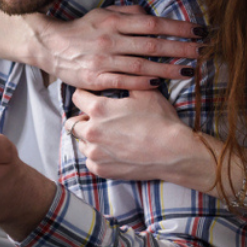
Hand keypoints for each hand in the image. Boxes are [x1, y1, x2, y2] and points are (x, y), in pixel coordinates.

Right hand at [25, 5, 202, 90]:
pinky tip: (158, 85)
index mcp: (113, 22)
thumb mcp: (102, 14)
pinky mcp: (95, 78)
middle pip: (151, 44)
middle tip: (203, 51)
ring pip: (141, 66)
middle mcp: (110, 40)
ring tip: (189, 71)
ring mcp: (102, 60)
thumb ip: (127, 13)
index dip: (177, 27)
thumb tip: (150, 14)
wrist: (50, 46)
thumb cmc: (80, 29)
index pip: (152, 23)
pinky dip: (141, 84)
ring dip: (167, 69)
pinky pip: (122, 82)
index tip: (199, 31)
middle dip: (180, 48)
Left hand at [68, 89, 210, 187]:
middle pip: (73, 122)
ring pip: (80, 143)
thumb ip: (126, 83)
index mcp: (98, 109)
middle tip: (99, 120)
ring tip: (106, 137)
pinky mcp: (101, 169)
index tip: (91, 98)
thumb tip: (120, 76)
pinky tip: (110, 152)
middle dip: (83, 119)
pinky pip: (89, 161)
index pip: (76, 97)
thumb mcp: (145, 93)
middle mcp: (91, 131)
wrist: (173, 153)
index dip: (85, 95)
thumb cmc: (161, 121)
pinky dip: (97, 156)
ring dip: (89, 139)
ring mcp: (95, 153)